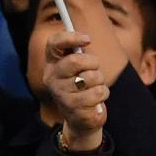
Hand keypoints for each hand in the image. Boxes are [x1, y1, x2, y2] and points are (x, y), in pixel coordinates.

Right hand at [42, 32, 108, 152]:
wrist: (81, 118)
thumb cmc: (83, 87)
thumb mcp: (81, 68)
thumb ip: (81, 54)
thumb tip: (85, 38)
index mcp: (53, 64)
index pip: (53, 44)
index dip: (69, 38)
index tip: (87, 39)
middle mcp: (52, 77)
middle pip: (75, 60)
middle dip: (93, 63)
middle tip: (94, 69)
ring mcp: (60, 93)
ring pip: (90, 77)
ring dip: (100, 81)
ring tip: (93, 88)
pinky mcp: (72, 107)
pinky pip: (98, 92)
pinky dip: (102, 94)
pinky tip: (95, 101)